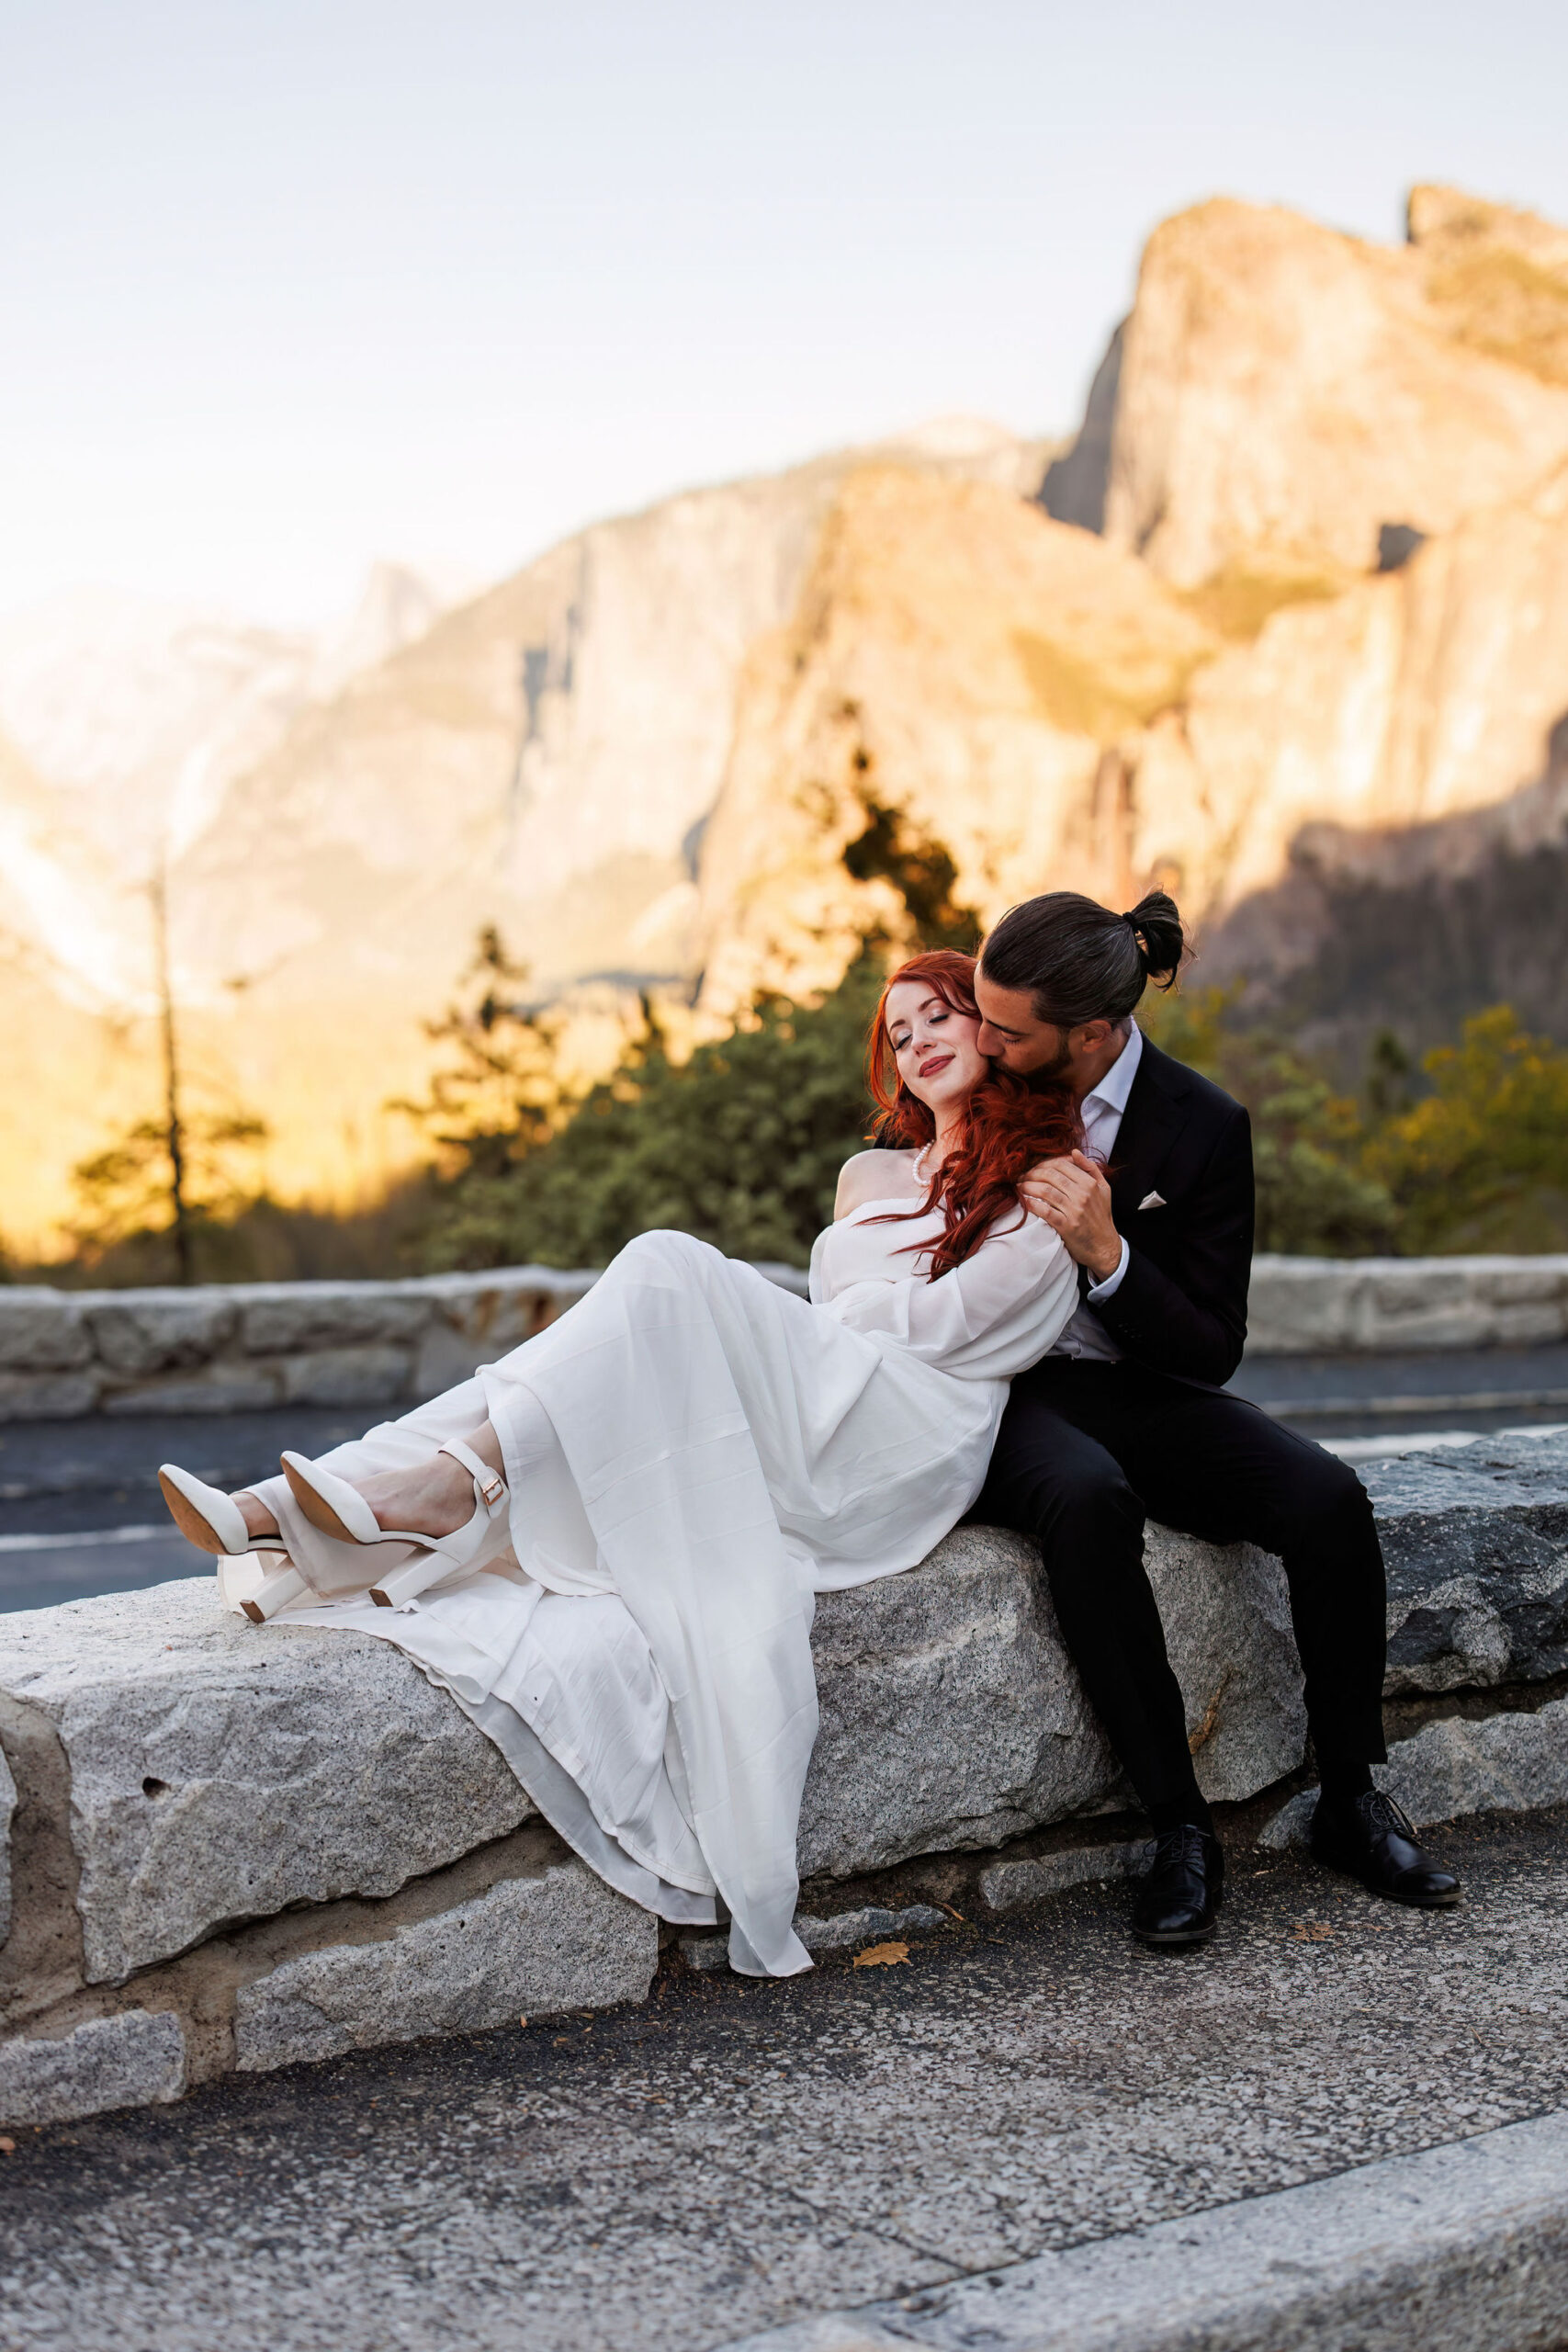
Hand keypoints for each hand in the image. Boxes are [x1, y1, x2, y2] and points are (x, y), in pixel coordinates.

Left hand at [1019, 1150, 1122, 1282]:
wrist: (1104, 1246)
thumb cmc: (1102, 1216)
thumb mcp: (1104, 1189)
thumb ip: (1090, 1168)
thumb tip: (1074, 1152)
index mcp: (1090, 1183)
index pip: (1061, 1165)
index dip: (1044, 1163)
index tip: (1034, 1167)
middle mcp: (1083, 1195)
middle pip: (1051, 1175)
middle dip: (1032, 1173)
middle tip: (1022, 1176)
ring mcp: (1074, 1211)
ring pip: (1045, 1191)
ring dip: (1028, 1186)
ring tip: (1019, 1186)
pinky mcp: (1066, 1226)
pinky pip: (1045, 1211)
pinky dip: (1032, 1204)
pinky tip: (1024, 1201)